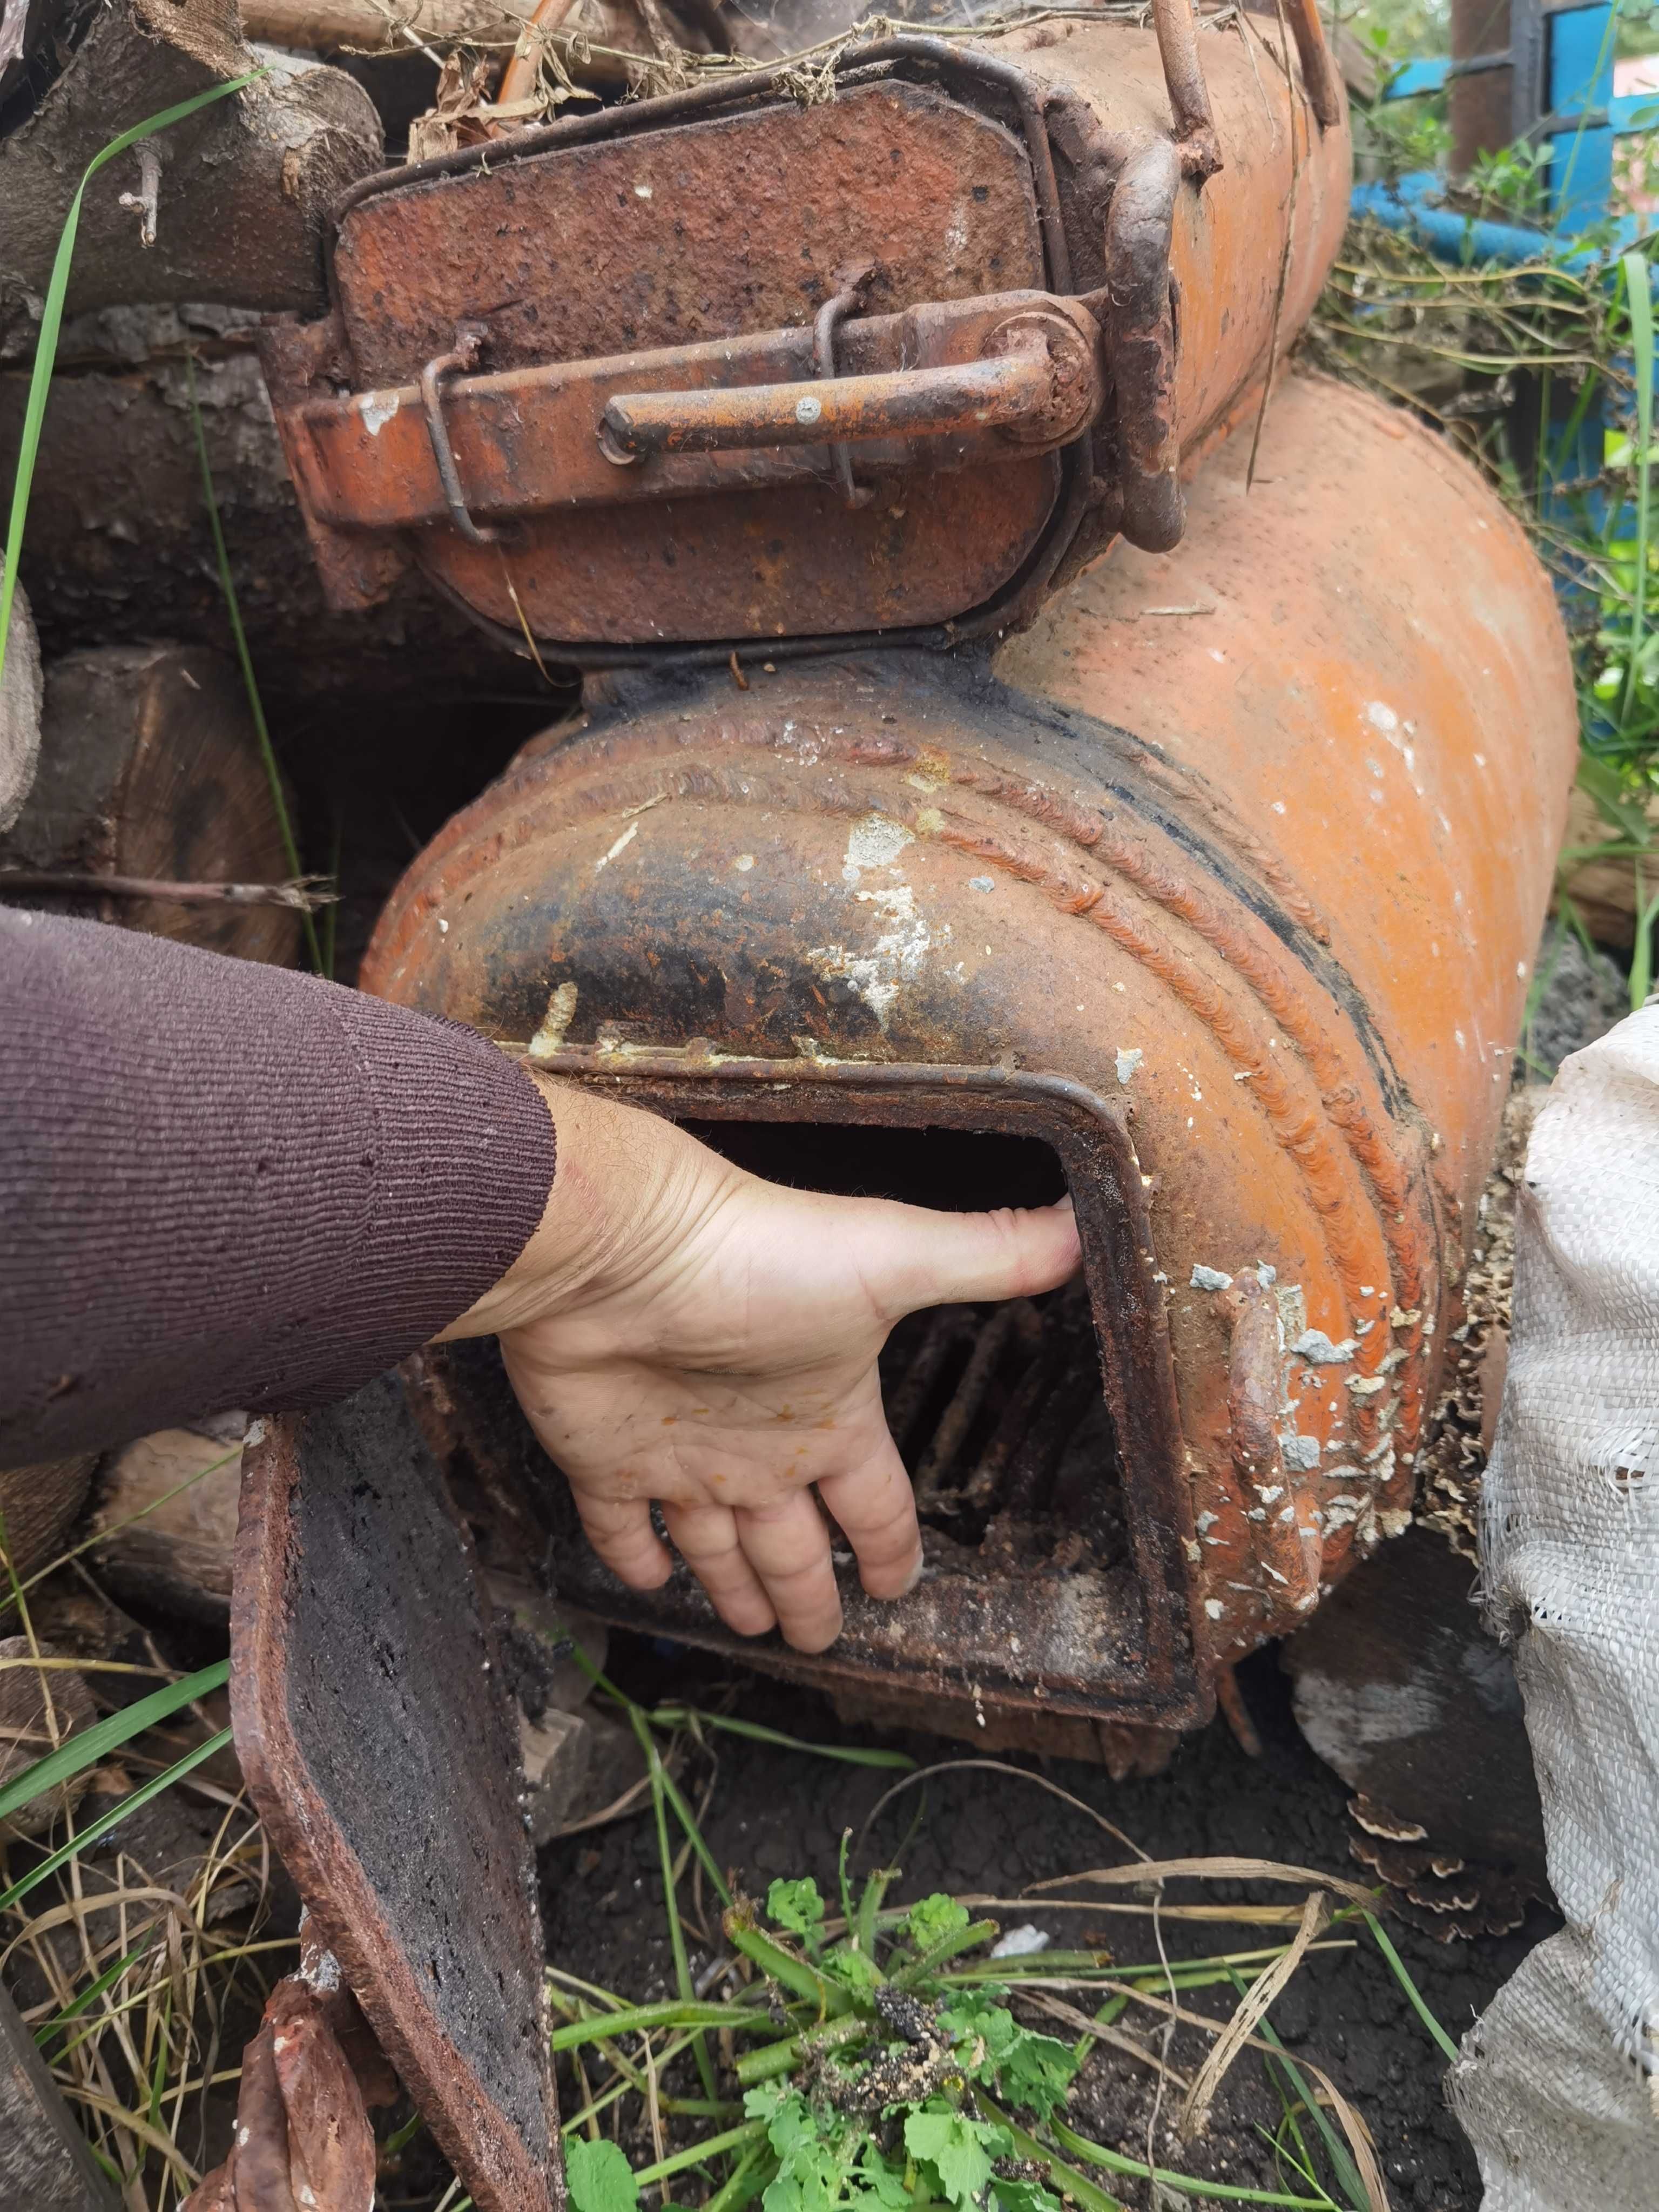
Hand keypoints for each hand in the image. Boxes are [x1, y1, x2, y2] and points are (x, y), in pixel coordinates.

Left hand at [444, 1071, 1080, 1651]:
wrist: (620, 1249)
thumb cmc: (755, 1254)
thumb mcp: (890, 1258)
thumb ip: (985, 1256)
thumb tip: (1082, 1225)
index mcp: (830, 1413)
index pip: (875, 1501)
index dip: (890, 1545)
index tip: (898, 1583)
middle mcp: (760, 1443)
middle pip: (794, 1544)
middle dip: (810, 1591)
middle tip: (823, 1639)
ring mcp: (681, 1453)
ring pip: (716, 1548)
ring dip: (735, 1587)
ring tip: (755, 1627)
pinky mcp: (606, 1460)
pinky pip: (620, 1529)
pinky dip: (634, 1560)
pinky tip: (646, 1584)